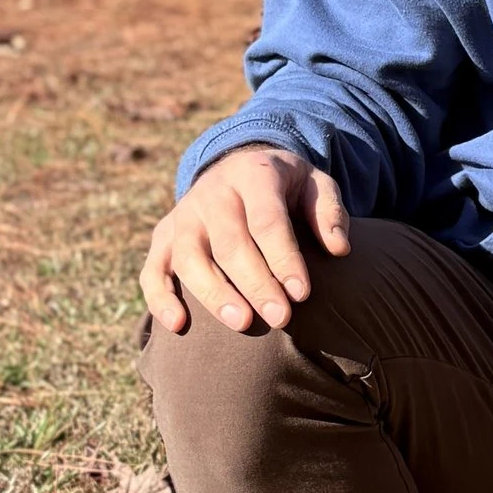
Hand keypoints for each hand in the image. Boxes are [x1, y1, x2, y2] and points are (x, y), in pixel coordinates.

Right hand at [140, 144, 350, 335]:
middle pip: (229, 242)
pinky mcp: (163, 236)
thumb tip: (339, 249)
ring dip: (213, 293)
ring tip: (241, 323)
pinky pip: (153, 269)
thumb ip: (328, 212)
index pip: (266, 220)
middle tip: (281, 318)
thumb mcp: (315, 184)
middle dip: (256, 283)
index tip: (302, 293)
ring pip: (190, 257)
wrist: (239, 166)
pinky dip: (160, 297)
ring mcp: (183, 215)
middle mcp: (212, 193)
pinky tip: (178, 325)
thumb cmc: (286, 188)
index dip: (283, 258)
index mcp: (253, 174)